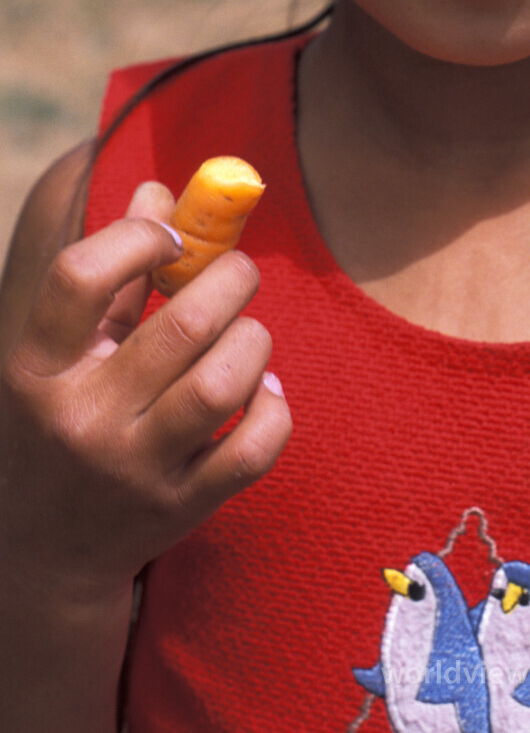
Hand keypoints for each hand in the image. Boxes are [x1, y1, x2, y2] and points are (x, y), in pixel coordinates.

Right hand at [0, 180, 291, 605]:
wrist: (42, 552)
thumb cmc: (63, 417)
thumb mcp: (62, 350)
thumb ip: (111, 273)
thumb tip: (160, 193)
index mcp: (38, 367)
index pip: (80, 277)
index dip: (140, 237)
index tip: (174, 237)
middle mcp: (81, 420)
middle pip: (184, 325)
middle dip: (232, 280)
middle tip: (239, 274)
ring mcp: (133, 470)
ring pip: (224, 383)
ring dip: (254, 341)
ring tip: (246, 336)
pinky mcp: (180, 509)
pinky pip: (254, 447)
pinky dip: (274, 408)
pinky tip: (261, 394)